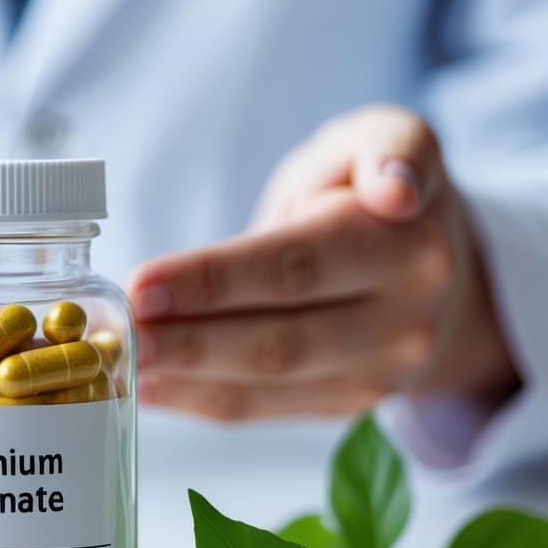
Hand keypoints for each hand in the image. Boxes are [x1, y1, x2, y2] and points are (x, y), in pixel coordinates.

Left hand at [125, 104, 518, 421]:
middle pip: (281, 339)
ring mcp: (381, 373)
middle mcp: (404, 319)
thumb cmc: (373, 191)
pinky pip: (264, 410)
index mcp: (409, 246)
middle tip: (120, 335)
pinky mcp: (350, 404)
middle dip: (189, 342)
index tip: (141, 286)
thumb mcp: (386, 138)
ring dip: (186, 378)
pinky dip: (199, 400)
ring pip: (269, 384)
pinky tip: (148, 386)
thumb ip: (390, 145)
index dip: (214, 281)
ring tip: (120, 365)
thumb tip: (395, 191)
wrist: (428, 269)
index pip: (297, 266)